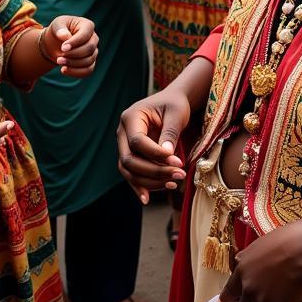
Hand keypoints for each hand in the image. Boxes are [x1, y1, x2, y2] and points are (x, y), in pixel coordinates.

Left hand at [42, 16, 97, 75]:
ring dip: (73, 64)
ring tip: (58, 62)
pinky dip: (76, 72)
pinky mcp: (90, 62)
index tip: (63, 48)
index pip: (85, 34)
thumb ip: (59, 29)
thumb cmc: (58, 30)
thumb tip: (65, 36)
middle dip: (73, 55)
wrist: (56, 43)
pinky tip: (63, 70)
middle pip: (89, 49)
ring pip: (89, 61)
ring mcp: (93, 51)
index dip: (75, 42)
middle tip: (59, 58)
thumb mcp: (56, 25)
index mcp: (87, 26)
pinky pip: (88, 70)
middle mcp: (94, 38)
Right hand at [117, 87, 190, 202]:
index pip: (137, 141)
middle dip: (153, 171)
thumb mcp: (176, 114)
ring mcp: (124, 145)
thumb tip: (166, 156)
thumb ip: (170, 133)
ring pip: (128, 170)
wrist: (172, 103)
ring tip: (173, 184)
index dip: (156, 154)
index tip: (177, 161)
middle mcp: (122, 132)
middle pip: (129, 159)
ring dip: (149, 182)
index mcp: (131, 116)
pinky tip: (149, 198)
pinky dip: (140, 186)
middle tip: (179, 175)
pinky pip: (132, 174)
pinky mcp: (131, 155)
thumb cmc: (174, 104)